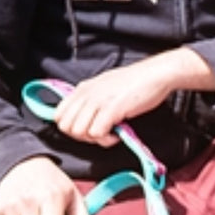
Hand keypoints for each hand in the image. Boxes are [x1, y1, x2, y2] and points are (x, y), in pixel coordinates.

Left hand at [54, 48, 214, 146]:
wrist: (155, 75)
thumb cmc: (136, 82)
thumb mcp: (105, 86)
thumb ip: (92, 97)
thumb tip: (87, 114)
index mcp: (83, 89)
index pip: (59, 115)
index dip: (72, 127)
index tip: (90, 128)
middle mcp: (86, 94)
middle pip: (66, 127)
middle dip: (82, 136)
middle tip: (101, 134)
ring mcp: (98, 101)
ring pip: (79, 132)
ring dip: (94, 139)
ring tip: (110, 134)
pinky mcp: (111, 109)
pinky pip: (97, 133)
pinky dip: (107, 140)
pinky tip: (118, 134)